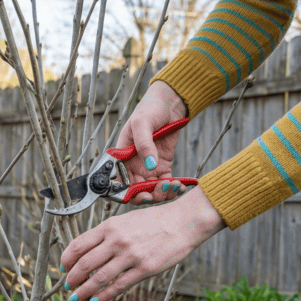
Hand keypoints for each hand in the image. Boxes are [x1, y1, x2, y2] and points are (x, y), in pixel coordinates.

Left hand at [60, 185, 225, 300]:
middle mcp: (117, 240)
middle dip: (72, 279)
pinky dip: (104, 296)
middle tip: (68, 287)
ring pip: (99, 278)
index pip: (78, 245)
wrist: (183, 222)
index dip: (66, 259)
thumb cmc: (154, 221)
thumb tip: (89, 251)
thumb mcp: (125, 220)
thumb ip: (107, 234)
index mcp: (109, 226)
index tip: (63, 268)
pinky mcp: (144, 269)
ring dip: (84, 291)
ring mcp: (130, 255)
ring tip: (77, 298)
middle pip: (84, 264)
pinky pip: (118, 286)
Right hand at [117, 80, 187, 204]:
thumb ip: (144, 143)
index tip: (142, 195)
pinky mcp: (163, 166)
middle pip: (136, 190)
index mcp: (122, 157)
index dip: (128, 193)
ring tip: (174, 186)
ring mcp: (148, 167)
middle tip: (161, 191)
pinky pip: (166, 183)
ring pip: (152, 190)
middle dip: (149, 196)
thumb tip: (150, 165)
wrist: (169, 105)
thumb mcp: (142, 122)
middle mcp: (133, 166)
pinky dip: (172, 188)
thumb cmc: (150, 109)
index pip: (120, 181)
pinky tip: (180, 185)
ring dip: (162, 193)